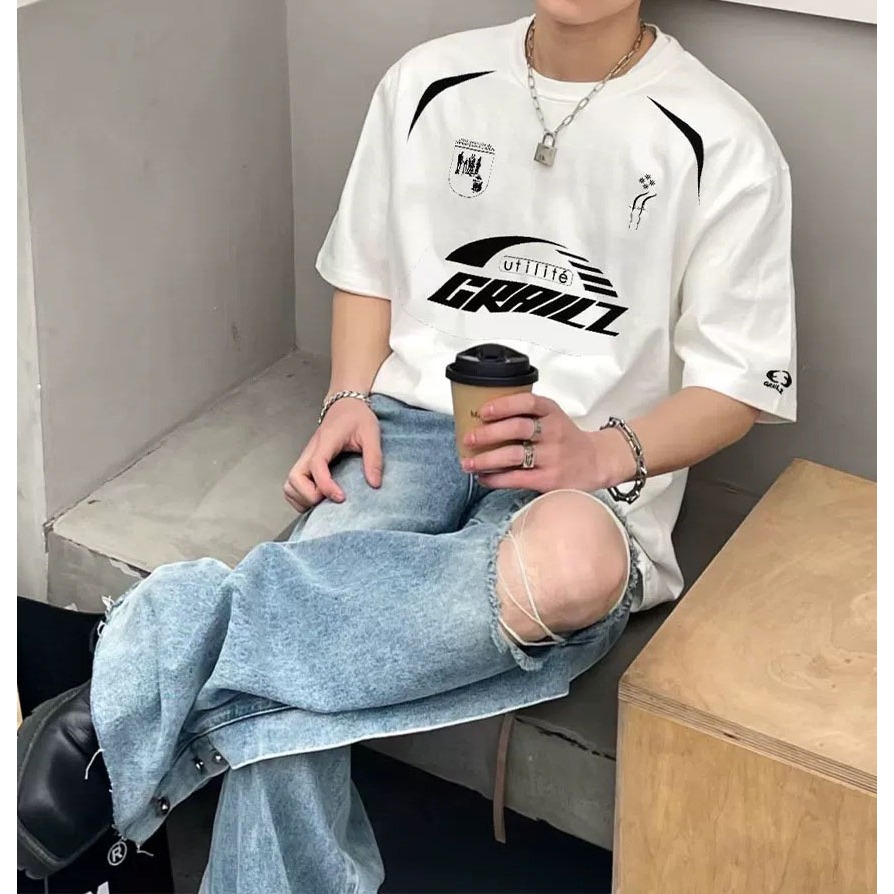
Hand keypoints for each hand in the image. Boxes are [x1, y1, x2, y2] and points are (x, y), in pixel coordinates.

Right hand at [283, 398, 381, 512]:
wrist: (345, 404)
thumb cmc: (357, 417)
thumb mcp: (371, 433)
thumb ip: (374, 458)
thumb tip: (374, 484)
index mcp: (326, 441)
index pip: (316, 465)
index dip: (325, 485)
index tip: (341, 497)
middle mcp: (310, 450)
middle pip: (294, 477)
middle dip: (309, 495)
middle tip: (330, 500)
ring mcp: (306, 458)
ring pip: (289, 483)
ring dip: (302, 498)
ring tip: (323, 502)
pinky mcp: (306, 463)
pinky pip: (292, 485)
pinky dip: (299, 497)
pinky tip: (317, 500)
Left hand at [460, 393, 633, 492]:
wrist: (596, 462)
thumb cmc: (566, 439)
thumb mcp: (553, 417)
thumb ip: (527, 414)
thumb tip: (482, 418)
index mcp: (552, 413)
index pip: (528, 402)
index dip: (504, 405)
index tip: (483, 411)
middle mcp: (554, 433)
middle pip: (517, 428)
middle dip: (488, 433)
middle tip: (468, 438)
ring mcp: (552, 457)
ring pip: (513, 456)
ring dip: (486, 459)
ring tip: (467, 462)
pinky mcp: (549, 480)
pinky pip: (517, 479)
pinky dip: (496, 479)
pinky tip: (483, 478)